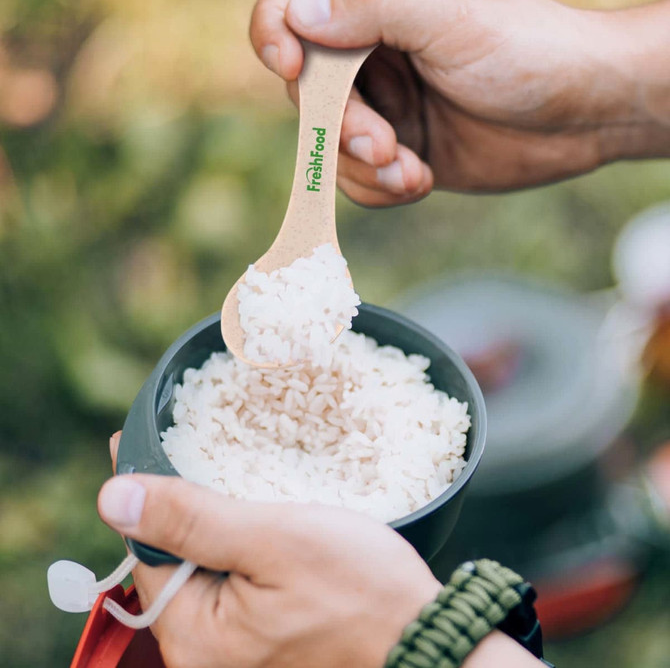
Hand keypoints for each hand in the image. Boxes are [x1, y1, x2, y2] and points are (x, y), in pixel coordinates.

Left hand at [99, 433, 441, 667]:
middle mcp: (206, 658)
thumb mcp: (274, 540)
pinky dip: (236, 546)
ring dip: (211, 521)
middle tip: (188, 445)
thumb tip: (111, 496)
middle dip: (180, 505)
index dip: (143, 492)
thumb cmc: (360, 589)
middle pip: (172, 562)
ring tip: (223, 471)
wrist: (424, 635)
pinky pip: (231, 584)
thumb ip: (190, 520)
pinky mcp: (263, 643)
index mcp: (196, 639)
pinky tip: (251, 512)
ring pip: (203, 570)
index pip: (146, 550)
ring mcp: (236, 655)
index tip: (137, 441)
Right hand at [250, 0, 669, 204]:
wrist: (580, 114)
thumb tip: (298, 16)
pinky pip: (360, 180)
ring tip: (409, 171)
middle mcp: (372, 55)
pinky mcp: (399, 153)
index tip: (291, 67)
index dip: (276, 37)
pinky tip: (419, 181)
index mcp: (378, 7)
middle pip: (309, 94)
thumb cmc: (526, 48)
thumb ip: (371, 8)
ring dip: (364, 169)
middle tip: (383, 147)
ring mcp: (384, 108)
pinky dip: (381, 189)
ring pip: (331, 146)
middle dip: (341, 129)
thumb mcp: (448, 17)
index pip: (294, 12)